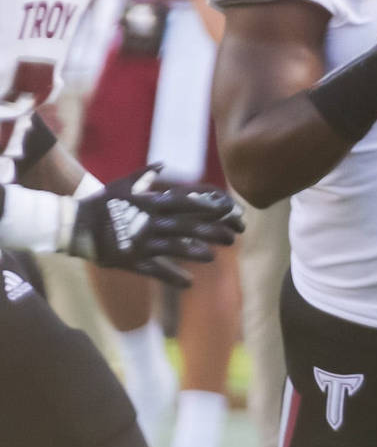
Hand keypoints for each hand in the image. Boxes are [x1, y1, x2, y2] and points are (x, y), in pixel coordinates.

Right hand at [67, 166, 242, 287]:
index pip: (186, 203)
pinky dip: (174, 277)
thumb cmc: (101, 203)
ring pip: (176, 248)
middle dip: (214, 231)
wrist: (73, 225)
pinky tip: (189, 282)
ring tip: (212, 257)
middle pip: (188, 226)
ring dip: (197, 253)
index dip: (209, 207)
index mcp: (149, 203)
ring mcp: (141, 242)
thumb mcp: (122, 185)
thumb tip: (162, 164)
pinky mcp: (132, 260)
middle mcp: (148, 221)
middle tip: (233, 238)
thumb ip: (145, 175)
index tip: (230, 211)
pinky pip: (156, 270)